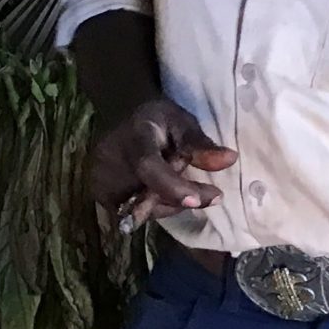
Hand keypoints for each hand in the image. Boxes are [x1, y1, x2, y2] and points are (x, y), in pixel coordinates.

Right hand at [90, 97, 236, 227]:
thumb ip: (201, 144)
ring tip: (180, 184)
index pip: (149, 167)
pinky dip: (154, 206)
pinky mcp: (98, 195)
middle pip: (148, 195)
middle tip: (210, 194)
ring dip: (168, 203)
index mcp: (134, 137)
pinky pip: (133, 213)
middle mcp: (110, 161)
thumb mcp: (182, 121)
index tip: (197, 200)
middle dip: (181, 197)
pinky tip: (163, 191)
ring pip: (142, 209)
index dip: (172, 187)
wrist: (119, 116)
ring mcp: (100, 181)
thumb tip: (230, 160)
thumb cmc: (156, 118)